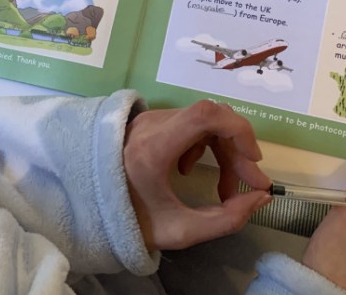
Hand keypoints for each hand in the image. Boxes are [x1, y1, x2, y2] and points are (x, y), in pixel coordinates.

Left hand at [123, 100, 271, 250]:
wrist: (85, 211)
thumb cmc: (131, 222)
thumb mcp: (180, 230)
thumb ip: (226, 219)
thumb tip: (260, 197)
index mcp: (153, 148)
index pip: (205, 115)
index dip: (238, 131)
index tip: (253, 161)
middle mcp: (149, 125)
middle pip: (210, 118)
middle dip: (236, 151)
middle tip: (251, 185)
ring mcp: (145, 120)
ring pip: (201, 121)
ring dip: (221, 151)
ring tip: (223, 188)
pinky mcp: (145, 123)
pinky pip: (186, 124)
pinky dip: (201, 146)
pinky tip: (188, 171)